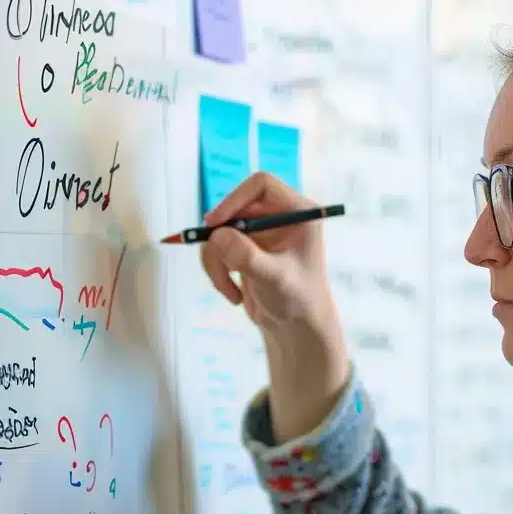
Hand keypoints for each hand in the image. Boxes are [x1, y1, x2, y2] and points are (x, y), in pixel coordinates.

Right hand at [200, 172, 340, 334]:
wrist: (296, 328)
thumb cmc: (299, 300)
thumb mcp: (275, 278)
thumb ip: (247, 256)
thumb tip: (217, 235)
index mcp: (297, 212)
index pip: (261, 185)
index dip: (235, 198)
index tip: (216, 223)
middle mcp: (278, 217)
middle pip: (233, 208)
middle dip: (220, 238)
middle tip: (213, 259)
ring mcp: (259, 233)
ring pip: (220, 231)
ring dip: (215, 260)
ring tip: (227, 289)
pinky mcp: (244, 249)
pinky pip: (216, 249)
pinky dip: (217, 270)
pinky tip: (233, 293)